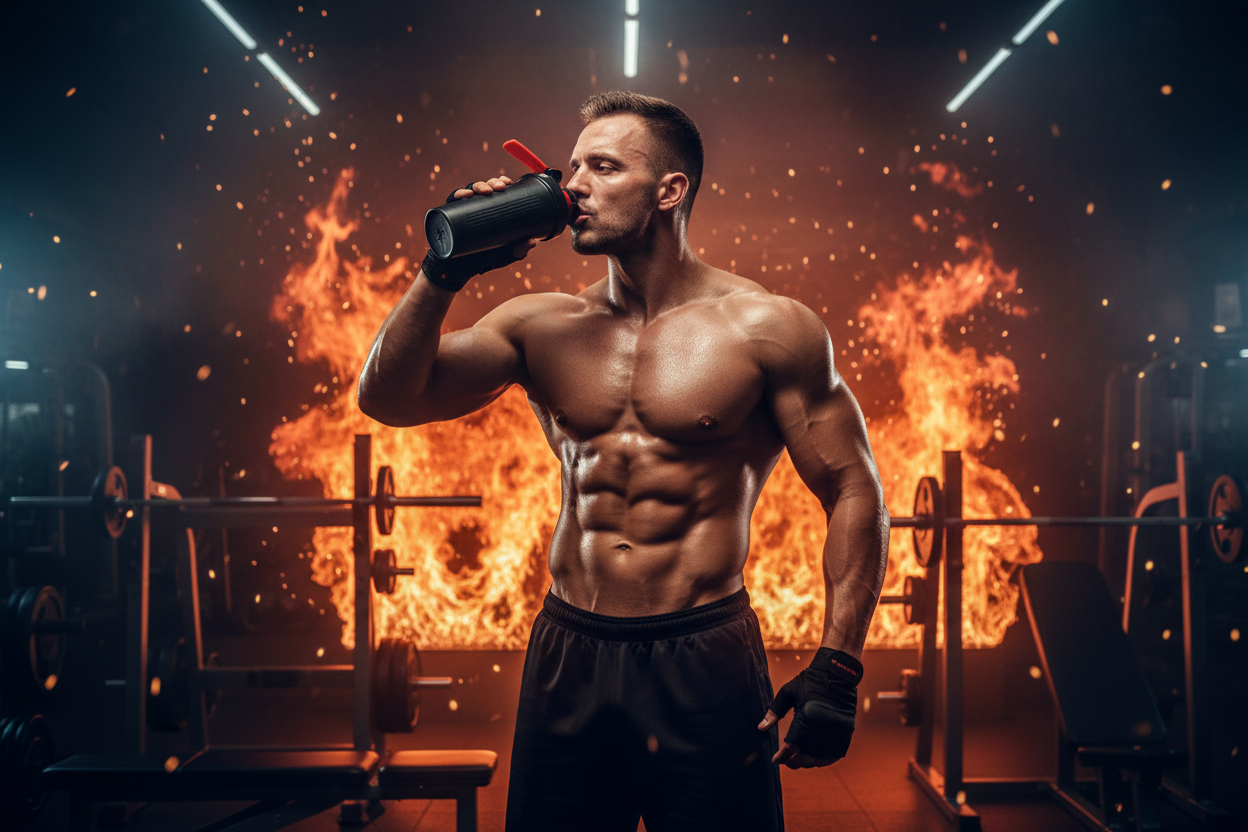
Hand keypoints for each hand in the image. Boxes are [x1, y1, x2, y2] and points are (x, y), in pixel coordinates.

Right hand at [423, 176, 535, 291]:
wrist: (459, 270)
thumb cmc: (483, 260)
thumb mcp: (504, 256)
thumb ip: (519, 251)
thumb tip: (532, 241)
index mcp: (491, 212)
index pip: (497, 192)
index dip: (502, 182)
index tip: (508, 182)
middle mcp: (477, 208)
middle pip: (485, 188)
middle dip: (492, 183)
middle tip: (499, 187)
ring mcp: (463, 211)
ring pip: (470, 191)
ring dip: (478, 186)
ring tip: (484, 191)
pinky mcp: (450, 216)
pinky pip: (453, 202)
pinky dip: (458, 195)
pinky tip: (464, 195)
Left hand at [757, 648, 860, 768]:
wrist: (837, 671)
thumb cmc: (809, 681)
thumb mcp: (788, 691)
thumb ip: (774, 710)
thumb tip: (761, 728)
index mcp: (808, 714)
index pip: (793, 744)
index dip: (783, 756)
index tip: (775, 760)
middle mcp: (825, 723)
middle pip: (808, 754)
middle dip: (795, 762)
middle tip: (786, 762)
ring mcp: (838, 728)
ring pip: (822, 756)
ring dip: (810, 763)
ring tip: (800, 761)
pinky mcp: (848, 729)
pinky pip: (838, 752)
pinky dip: (827, 760)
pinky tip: (817, 760)